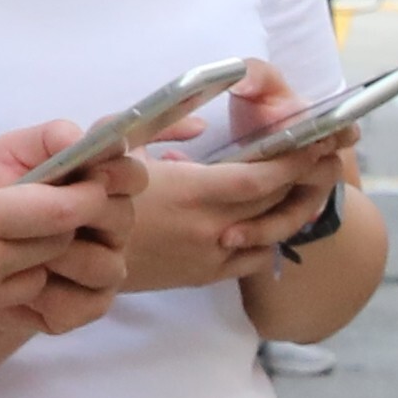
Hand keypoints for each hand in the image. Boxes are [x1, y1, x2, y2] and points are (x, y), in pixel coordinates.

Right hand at [0, 140, 117, 358]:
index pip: (58, 209)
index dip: (87, 195)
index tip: (95, 183)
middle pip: (57, 244)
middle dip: (64, 224)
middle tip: (53, 204)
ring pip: (38, 277)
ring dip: (37, 257)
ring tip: (10, 237)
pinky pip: (12, 305)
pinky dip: (13, 285)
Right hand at [100, 67, 333, 291]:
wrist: (75, 255)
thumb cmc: (96, 194)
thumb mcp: (124, 151)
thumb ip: (165, 130)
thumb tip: (201, 122)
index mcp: (192, 191)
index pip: (259, 178)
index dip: (292, 161)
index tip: (311, 143)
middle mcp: (210, 226)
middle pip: (274, 204)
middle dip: (303, 180)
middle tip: (322, 159)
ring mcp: (211, 255)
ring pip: (271, 233)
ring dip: (292, 209)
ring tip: (305, 187)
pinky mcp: (205, 275)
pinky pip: (253, 258)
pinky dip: (269, 238)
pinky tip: (270, 221)